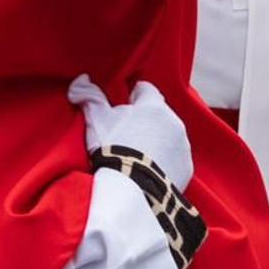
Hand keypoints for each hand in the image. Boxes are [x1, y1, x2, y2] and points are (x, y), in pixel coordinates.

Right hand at [67, 75, 192, 189]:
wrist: (133, 189)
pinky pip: (175, 159)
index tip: (122, 106)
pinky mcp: (186, 167)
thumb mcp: (97, 120)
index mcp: (154, 106)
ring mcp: (183, 146)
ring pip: (169, 137)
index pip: (145, 89)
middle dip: (145, 120)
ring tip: (137, 156)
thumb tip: (82, 79)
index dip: (132, 96)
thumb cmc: (114, 149)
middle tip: (125, 135)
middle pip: (158, 114)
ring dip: (156, 141)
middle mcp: (175, 122)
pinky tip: (148, 171)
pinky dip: (165, 162)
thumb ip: (89, 96)